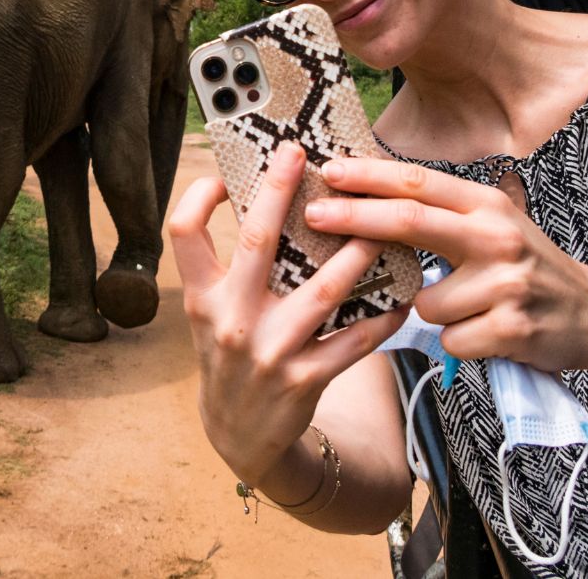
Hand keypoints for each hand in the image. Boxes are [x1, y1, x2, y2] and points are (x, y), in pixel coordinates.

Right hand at [168, 142, 408, 486]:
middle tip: (301, 152)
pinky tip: (403, 295)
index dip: (200, 194)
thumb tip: (272, 201)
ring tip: (381, 224)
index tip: (227, 172)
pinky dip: (384, 315)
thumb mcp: (213, 315)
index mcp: (203, 298)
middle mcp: (231, 320)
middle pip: (256, 241)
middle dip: (279, 190)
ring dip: (357, 251)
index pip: (184, 232)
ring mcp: (270, 351)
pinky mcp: (306, 379)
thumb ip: (231, 269)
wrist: (238, 436)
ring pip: (324, 288)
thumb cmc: (230, 355)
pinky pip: (356, 339)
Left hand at [308, 156, 587, 374]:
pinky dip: (458, 343)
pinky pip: (450, 340)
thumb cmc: (523, 266)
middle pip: (410, 222)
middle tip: (312, 214)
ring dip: (432, 313)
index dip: (369, 176)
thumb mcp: (491, 224)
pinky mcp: (511, 329)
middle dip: (355, 217)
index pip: (418, 183)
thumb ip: (440, 213)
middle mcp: (497, 236)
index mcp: (486, 205)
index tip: (328, 170)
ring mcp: (505, 283)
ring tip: (469, 310)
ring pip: (425, 303)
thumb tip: (366, 195)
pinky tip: (486, 334)